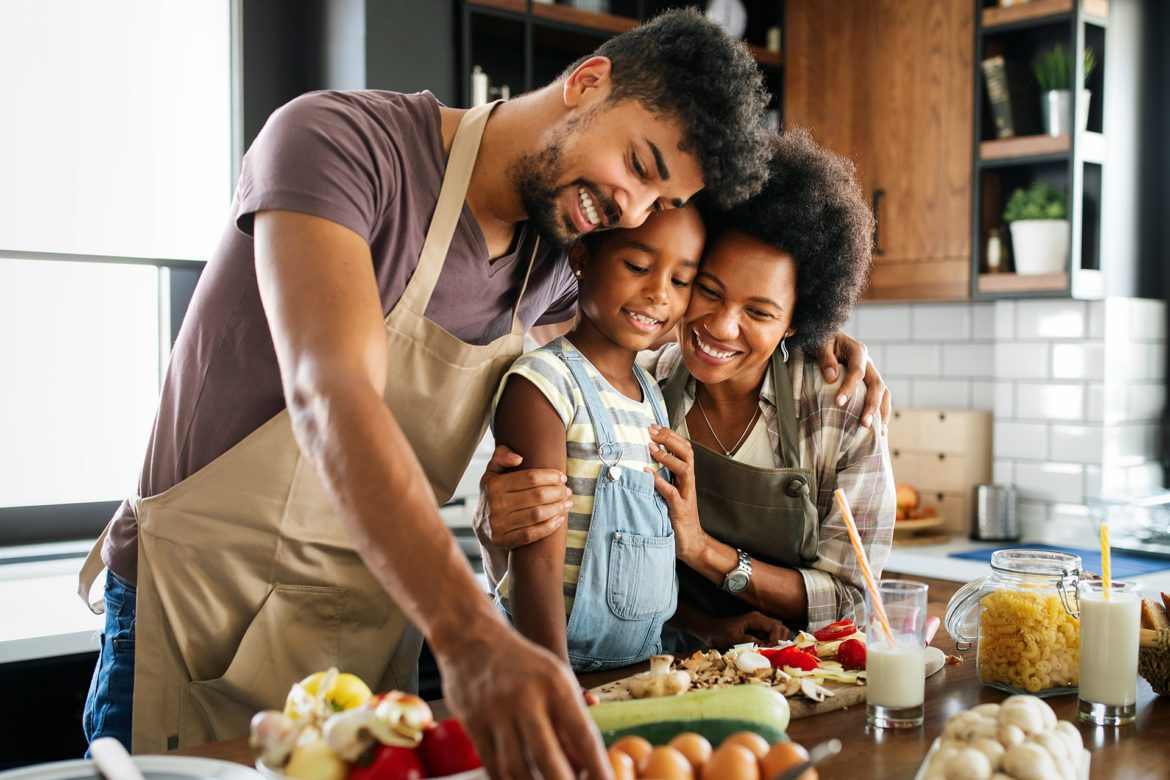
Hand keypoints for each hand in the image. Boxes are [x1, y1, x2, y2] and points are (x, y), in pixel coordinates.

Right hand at [437, 623, 611, 779]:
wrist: (472, 638)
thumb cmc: (524, 664)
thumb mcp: (556, 679)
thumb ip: (571, 720)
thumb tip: (586, 764)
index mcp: (555, 684)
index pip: (583, 735)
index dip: (598, 769)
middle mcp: (526, 697)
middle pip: (549, 760)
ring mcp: (497, 711)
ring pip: (517, 769)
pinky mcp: (473, 723)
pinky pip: (493, 765)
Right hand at [475, 445, 571, 550]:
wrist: (482, 529)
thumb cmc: (494, 496)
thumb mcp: (492, 474)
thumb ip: (501, 457)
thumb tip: (518, 458)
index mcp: (494, 485)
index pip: (530, 477)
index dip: (550, 476)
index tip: (562, 477)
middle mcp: (495, 504)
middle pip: (537, 496)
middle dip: (557, 492)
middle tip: (567, 491)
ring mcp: (499, 524)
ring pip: (536, 514)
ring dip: (557, 508)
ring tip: (567, 504)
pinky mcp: (504, 540)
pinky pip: (531, 534)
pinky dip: (549, 527)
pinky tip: (559, 519)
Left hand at [645, 424, 704, 563]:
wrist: (692, 544)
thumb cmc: (678, 517)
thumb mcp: (671, 493)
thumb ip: (664, 478)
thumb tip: (645, 462)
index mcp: (686, 477)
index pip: (684, 448)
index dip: (671, 435)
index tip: (654, 425)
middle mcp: (688, 483)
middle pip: (687, 453)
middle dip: (670, 438)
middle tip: (651, 429)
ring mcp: (686, 496)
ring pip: (684, 469)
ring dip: (667, 456)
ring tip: (651, 447)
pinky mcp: (680, 510)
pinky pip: (671, 493)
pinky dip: (659, 482)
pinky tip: (647, 473)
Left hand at [697, 610, 790, 648]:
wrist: (709, 630)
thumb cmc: (719, 633)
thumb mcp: (733, 639)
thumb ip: (750, 642)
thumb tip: (765, 646)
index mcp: (755, 618)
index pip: (775, 628)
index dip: (775, 640)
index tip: (769, 650)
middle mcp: (760, 620)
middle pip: (780, 628)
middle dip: (779, 641)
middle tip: (771, 652)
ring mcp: (759, 625)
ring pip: (777, 633)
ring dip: (775, 643)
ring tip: (767, 652)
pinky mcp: (756, 631)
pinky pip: (769, 637)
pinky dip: (769, 645)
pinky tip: (763, 651)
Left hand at [817, 331, 891, 434]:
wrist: (824, 338)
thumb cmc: (819, 340)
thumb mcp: (819, 344)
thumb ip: (825, 357)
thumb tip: (831, 377)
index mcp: (857, 351)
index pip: (858, 371)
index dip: (850, 387)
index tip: (838, 402)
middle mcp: (868, 363)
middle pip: (877, 385)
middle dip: (872, 405)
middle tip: (864, 423)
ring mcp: (870, 374)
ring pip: (883, 393)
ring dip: (881, 412)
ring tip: (878, 433)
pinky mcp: (868, 384)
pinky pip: (880, 398)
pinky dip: (881, 413)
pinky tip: (879, 431)